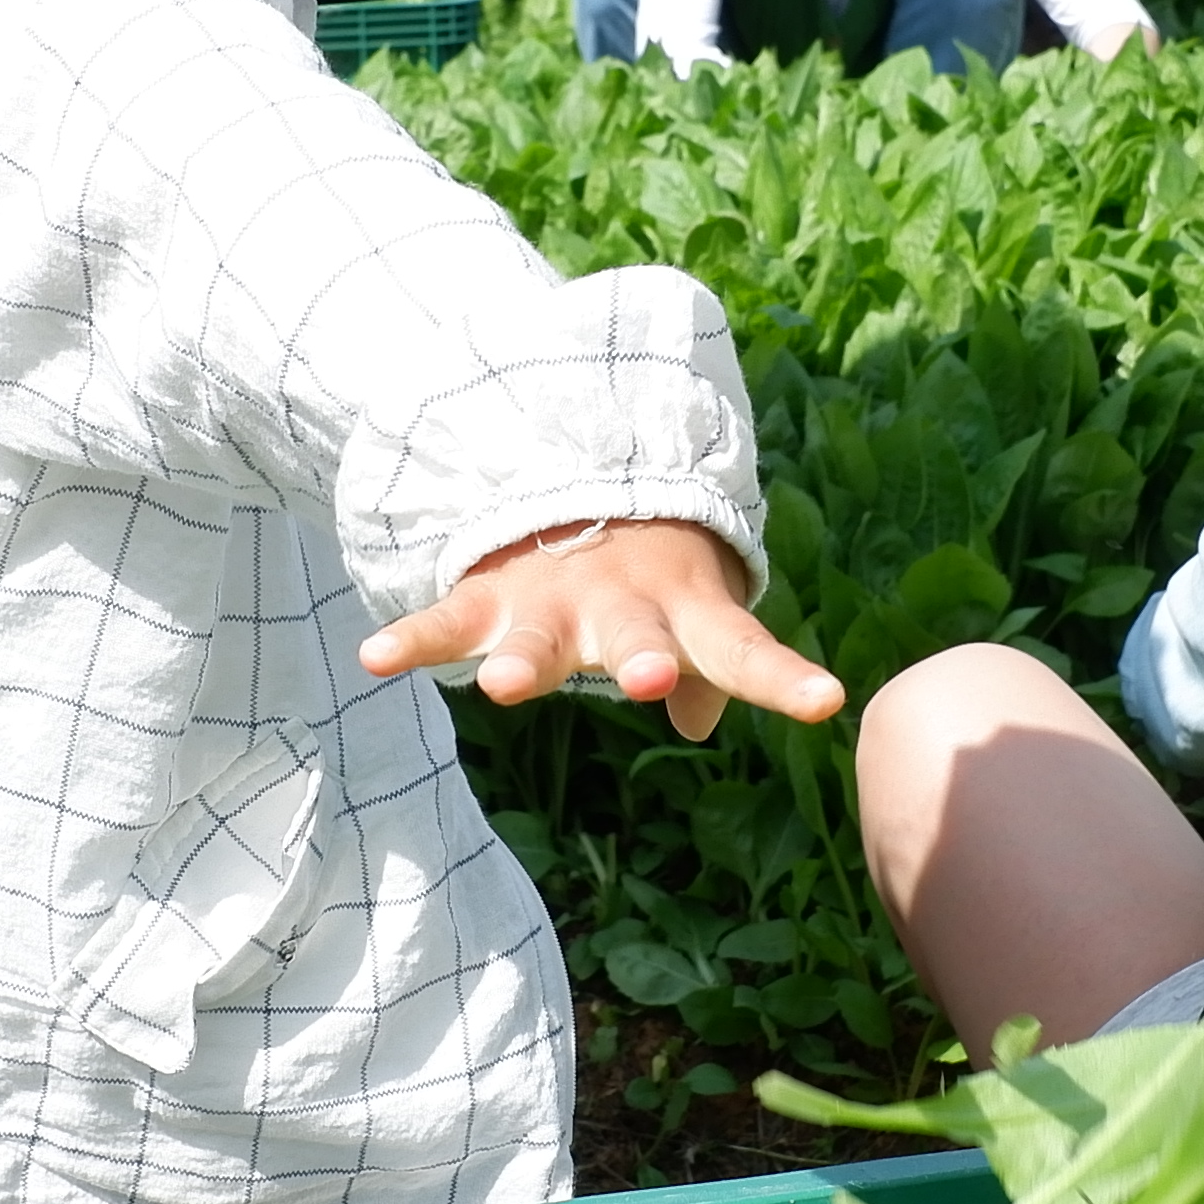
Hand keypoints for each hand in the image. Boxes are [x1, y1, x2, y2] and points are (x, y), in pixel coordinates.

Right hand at [361, 518, 844, 740]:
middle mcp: (620, 608)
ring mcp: (551, 601)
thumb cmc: (656, 582)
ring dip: (521, 661)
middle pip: (634, 639)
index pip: (745, 651)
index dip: (785, 678)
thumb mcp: (693, 622)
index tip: (826, 699)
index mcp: (686, 615)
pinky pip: (446, 620)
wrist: (581, 484)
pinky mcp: (489, 597)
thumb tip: (701, 719)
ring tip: (498, 687)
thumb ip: (707, 670)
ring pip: (537, 638)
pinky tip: (377, 658)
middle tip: (646, 679)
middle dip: (640, 659)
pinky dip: (412, 639)